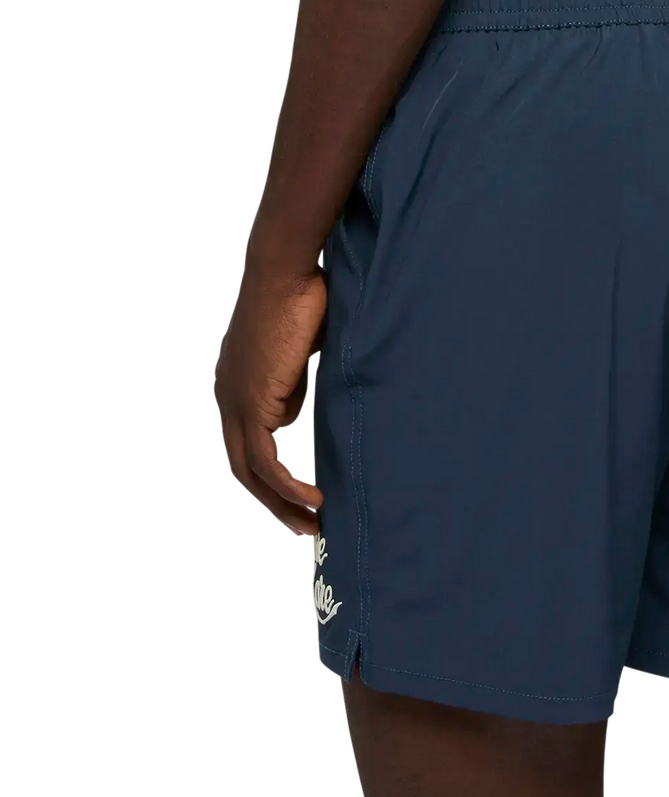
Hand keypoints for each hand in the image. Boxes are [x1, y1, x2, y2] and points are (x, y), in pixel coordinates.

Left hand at [212, 258, 327, 537]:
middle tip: (305, 526)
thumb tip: (297, 404)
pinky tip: (314, 501)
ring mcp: (234, 402)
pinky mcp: (252, 403)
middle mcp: (226, 398)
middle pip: (242, 468)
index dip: (271, 475)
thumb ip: (293, 378)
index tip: (301, 495)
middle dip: (274, 503)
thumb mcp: (297, 347)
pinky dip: (289, 487)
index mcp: (233, 383)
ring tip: (314, 525)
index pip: (246, 443)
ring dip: (283, 505)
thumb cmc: (299, 293)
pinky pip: (267, 461)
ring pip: (251, 472)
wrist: (283, 269)